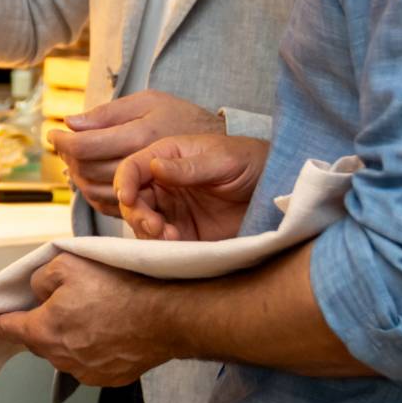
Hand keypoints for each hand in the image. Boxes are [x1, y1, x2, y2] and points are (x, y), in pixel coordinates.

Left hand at [0, 254, 172, 386]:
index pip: (7, 328)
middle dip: (39, 324)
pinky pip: (87, 364)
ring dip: (66, 338)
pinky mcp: (109, 378)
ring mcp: (86, 372)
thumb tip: (37, 293)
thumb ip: (40, 278)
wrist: (165, 317)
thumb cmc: (117, 288)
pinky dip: (89, 350)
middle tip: (56, 305)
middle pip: (36, 340)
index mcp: (44, 330)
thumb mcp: (67, 264)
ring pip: (62, 353)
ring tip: (89, 316)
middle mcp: (61, 357)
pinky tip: (105, 332)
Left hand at [48, 91, 222, 217]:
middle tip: (61, 147)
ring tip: (72, 162)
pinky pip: (114, 208)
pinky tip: (92, 179)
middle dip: (69, 159)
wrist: (236, 157)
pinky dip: (96, 195)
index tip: (52, 135)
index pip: (86, 147)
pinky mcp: (159, 213)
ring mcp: (152, 195)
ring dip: (79, 179)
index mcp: (142, 137)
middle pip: (87, 171)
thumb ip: (111, 114)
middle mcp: (143, 169)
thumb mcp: (152, 102)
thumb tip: (72, 122)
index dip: (63, 142)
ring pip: (97, 193)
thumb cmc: (189, 119)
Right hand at [116, 134, 268, 241]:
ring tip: (170, 236)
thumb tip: (154, 167)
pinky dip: (161, 245)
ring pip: (141, 220)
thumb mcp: (222, 159)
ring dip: (147, 231)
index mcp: (166, 157)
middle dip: (136, 213)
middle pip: (132, 198)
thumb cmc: (250, 163)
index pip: (132, 167)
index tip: (127, 197)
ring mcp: (171, 208)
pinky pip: (160, 240)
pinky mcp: (183, 231)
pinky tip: (177, 242)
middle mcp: (163, 183)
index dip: (124, 181)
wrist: (277, 191)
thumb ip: (188, 166)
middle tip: (154, 226)